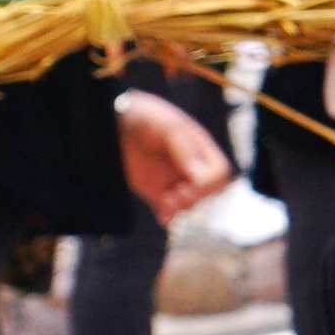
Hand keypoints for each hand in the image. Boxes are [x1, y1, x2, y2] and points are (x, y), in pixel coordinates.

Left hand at [118, 92, 229, 222]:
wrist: (115, 123)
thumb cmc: (143, 117)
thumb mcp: (165, 125)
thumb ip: (184, 147)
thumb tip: (201, 176)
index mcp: (200, 149)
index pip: (219, 172)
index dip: (209, 182)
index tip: (189, 182)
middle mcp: (190, 167)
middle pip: (209, 192)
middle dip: (196, 197)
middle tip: (176, 195)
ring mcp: (174, 180)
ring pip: (190, 204)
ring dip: (181, 208)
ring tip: (165, 202)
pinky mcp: (156, 192)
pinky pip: (169, 210)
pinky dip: (168, 216)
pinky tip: (162, 215)